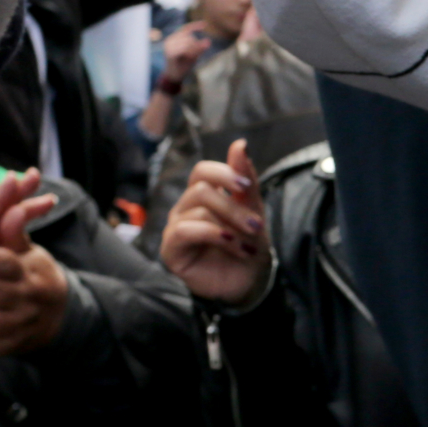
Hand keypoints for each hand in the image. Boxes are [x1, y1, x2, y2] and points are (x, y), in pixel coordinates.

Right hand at [160, 21, 214, 84]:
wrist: (174, 76)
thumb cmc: (183, 64)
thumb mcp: (193, 54)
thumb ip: (198, 47)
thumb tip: (208, 41)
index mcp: (173, 38)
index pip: (185, 29)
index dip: (195, 26)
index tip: (205, 24)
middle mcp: (169, 40)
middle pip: (189, 37)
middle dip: (195, 46)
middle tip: (193, 56)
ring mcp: (169, 47)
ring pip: (188, 43)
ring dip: (193, 51)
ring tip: (189, 58)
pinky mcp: (170, 54)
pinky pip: (184, 50)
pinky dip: (190, 53)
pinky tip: (190, 57)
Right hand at [160, 139, 271, 305]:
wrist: (249, 283)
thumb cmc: (248, 245)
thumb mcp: (253, 210)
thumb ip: (245, 180)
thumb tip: (240, 144)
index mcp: (202, 196)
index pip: (202, 171)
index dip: (223, 173)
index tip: (246, 186)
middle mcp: (185, 209)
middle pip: (201, 190)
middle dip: (232, 206)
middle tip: (257, 225)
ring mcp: (175, 228)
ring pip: (197, 209)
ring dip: (230, 225)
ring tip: (249, 243)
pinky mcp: (170, 249)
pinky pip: (184, 230)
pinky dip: (213, 235)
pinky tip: (234, 245)